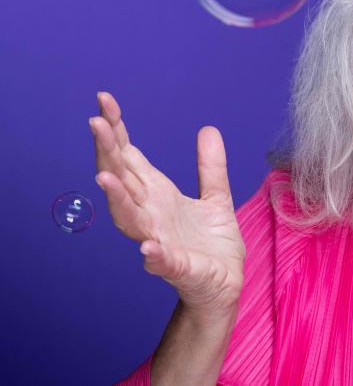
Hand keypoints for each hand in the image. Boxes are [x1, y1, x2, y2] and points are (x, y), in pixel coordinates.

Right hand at [89, 91, 244, 314]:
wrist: (224, 284)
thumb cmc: (212, 244)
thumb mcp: (217, 197)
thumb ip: (211, 167)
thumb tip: (208, 129)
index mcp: (159, 196)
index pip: (130, 159)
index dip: (117, 131)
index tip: (105, 101)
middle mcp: (152, 215)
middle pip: (122, 180)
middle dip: (108, 153)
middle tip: (96, 122)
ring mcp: (161, 241)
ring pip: (130, 219)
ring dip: (117, 199)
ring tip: (105, 177)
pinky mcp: (179, 268)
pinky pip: (163, 261)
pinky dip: (154, 255)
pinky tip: (148, 246)